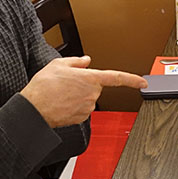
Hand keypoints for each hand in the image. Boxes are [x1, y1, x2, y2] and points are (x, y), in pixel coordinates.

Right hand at [21, 56, 147, 127]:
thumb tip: (86, 60)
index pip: (117, 78)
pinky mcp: (81, 118)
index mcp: (90, 78)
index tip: (143, 83)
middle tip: (66, 84)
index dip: (132, 80)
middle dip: (84, 85)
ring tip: (60, 94)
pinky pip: (81, 109)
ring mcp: (88, 107)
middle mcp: (92, 94)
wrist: (34, 108)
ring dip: (77, 96)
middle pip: (95, 87)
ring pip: (87, 99)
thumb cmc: (44, 86)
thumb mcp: (58, 64)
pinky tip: (61, 103)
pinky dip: (73, 106)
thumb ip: (76, 61)